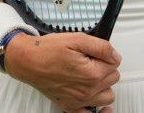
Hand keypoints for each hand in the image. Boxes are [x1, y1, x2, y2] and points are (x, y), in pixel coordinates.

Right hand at [5, 33, 120, 112]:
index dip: (107, 54)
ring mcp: (78, 101)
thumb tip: (115, 55)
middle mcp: (86, 90)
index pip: (115, 63)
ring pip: (107, 96)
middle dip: (105, 67)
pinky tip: (92, 97)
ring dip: (103, 85)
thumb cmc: (48, 50)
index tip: (95, 52)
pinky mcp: (69, 106)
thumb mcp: (78, 39)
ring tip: (91, 75)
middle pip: (112, 78)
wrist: (27, 60)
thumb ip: (102, 47)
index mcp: (91, 73)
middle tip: (90, 60)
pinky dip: (94, 107)